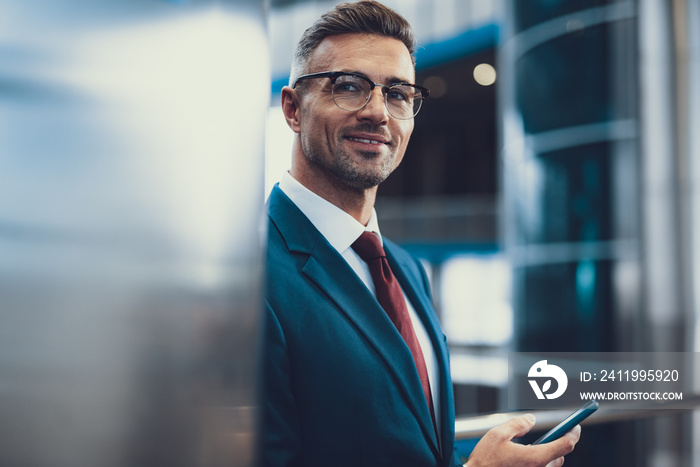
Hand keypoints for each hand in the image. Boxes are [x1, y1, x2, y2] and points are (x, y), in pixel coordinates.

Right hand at [464, 414, 580, 466]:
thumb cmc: (485, 462)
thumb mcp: (498, 435)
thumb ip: (517, 425)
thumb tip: (531, 419)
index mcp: (535, 458)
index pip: (565, 445)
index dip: (572, 433)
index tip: (575, 426)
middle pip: (559, 457)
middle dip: (556, 445)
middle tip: (548, 435)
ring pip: (549, 466)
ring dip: (545, 456)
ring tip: (526, 449)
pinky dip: (536, 463)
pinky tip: (519, 460)